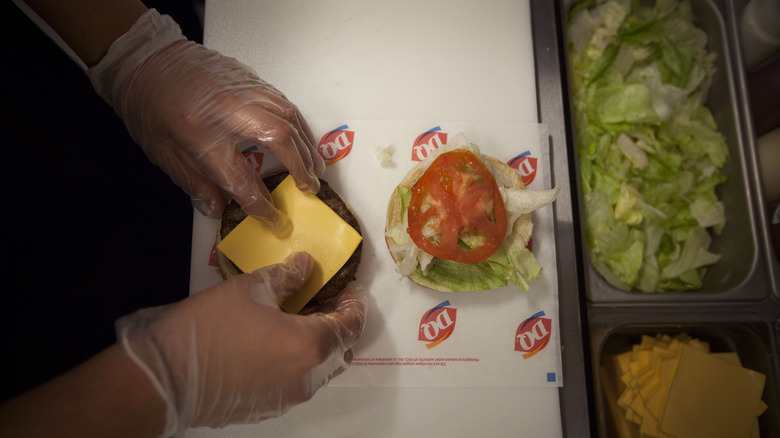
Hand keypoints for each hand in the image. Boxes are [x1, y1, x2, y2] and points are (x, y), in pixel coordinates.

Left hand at [88, 10, 324, 230]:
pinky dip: (298, 122)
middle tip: (311, 188)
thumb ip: (193, 182)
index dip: (262, 206)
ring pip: (288, 116)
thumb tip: (218, 209)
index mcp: (202, 136)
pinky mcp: (250, 77)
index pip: (242, 180)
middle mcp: (229, 112)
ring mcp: (243, 90)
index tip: (274, 220)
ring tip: (315, 167)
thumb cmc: (147, 106)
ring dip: (307, 145)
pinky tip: (302, 137)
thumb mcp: (161, 152)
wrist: (145, 58)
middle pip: (280, 139)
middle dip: (301, 167)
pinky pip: (283, 100)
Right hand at [115, 252, 366, 434]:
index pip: (351, 325)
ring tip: (297, 319)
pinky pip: (295, 382)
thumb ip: (287, 277)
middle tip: (323, 300)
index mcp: (310, 345)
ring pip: (318, 368)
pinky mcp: (268, 408)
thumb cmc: (209, 327)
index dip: (355, 304)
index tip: (348, 289)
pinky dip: (297, 361)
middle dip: (338, 323)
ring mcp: (288, 397)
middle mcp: (307, 377)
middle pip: (339, 349)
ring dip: (317, 344)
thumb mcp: (250, 288)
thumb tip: (306, 266)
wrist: (164, 377)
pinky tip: (274, 343)